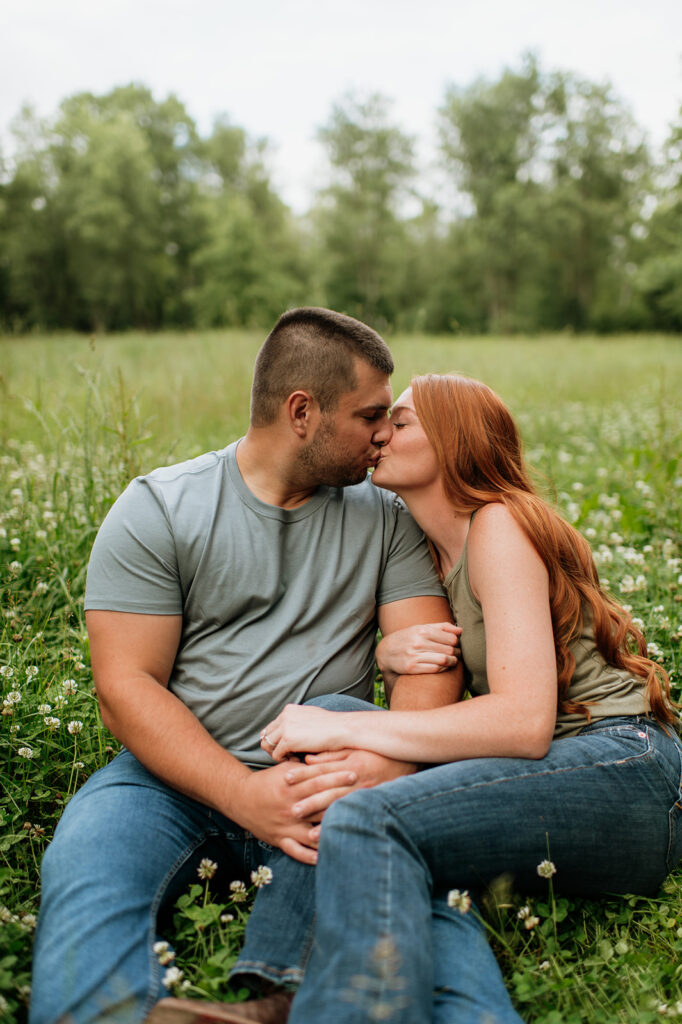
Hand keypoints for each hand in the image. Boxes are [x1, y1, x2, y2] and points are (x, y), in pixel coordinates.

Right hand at [235, 758, 358, 864]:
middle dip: (342, 800)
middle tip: (363, 796)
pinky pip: (297, 851)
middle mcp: (290, 807)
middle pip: (320, 804)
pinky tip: (327, 857)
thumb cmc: (268, 781)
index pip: (318, 780)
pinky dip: (311, 856)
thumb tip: (327, 755)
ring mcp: (286, 825)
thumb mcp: (284, 768)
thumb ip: (305, 766)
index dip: (337, 776)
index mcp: (291, 786)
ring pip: (312, 831)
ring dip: (331, 831)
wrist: (241, 798)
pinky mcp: (280, 839)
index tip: (355, 772)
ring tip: (352, 830)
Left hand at [261, 704, 347, 762]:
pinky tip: (298, 760)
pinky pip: (276, 755)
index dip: (279, 740)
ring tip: (293, 759)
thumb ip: (300, 721)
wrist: (343, 729)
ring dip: (277, 754)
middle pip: (266, 735)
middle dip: (274, 748)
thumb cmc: (333, 727)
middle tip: (289, 756)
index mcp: (290, 710)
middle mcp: (284, 716)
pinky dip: (285, 761)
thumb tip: (296, 731)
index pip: (273, 727)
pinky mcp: (288, 740)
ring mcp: (285, 727)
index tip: (291, 748)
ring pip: (268, 745)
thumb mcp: (312, 718)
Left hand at [282, 748, 415, 824]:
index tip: (286, 778)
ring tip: (305, 831)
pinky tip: (329, 838)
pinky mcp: (370, 804)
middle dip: (309, 802)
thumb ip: (331, 754)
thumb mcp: (354, 748)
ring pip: (339, 809)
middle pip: (328, 792)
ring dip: (323, 820)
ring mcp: (364, 795)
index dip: (303, 773)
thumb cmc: (376, 753)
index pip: (322, 769)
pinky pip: (353, 817)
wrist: (407, 763)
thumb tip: (308, 760)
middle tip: (291, 811)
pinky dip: (340, 828)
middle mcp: (356, 781)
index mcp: (350, 763)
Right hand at [376, 622, 460, 678]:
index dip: (456, 642)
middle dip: (456, 653)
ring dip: (452, 662)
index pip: (451, 638)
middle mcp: (418, 642)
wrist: (386, 651)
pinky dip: (443, 668)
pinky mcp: (412, 667)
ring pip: (444, 660)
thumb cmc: (408, 638)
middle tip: (456, 654)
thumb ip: (442, 627)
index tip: (455, 645)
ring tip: (452, 661)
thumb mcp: (421, 628)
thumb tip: (460, 630)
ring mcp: (415, 656)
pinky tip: (443, 666)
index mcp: (422, 630)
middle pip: (449, 650)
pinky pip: (435, 669)